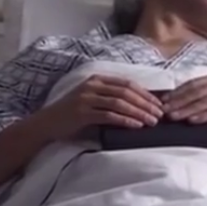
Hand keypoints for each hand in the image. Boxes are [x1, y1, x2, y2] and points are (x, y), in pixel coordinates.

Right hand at [41, 74, 163, 139]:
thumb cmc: (74, 114)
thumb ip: (112, 98)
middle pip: (126, 93)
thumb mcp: (94, 100)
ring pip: (119, 103)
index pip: (128, 84)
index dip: (146, 94)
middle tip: (160, 115)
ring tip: (152, 121)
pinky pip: (108, 115)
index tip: (160, 104)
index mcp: (98, 80)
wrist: (46, 124)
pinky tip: (136, 125)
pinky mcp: (82, 112)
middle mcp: (92, 86)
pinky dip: (125, 120)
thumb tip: (142, 105)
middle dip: (146, 104)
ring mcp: (86, 98)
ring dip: (139, 112)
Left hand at [162, 73, 206, 125]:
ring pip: (205, 101)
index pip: (194, 84)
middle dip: (178, 101)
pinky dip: (204, 116)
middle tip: (163, 110)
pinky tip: (193, 120)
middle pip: (196, 92)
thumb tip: (190, 100)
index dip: (178, 92)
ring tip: (173, 116)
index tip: (164, 100)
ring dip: (187, 109)